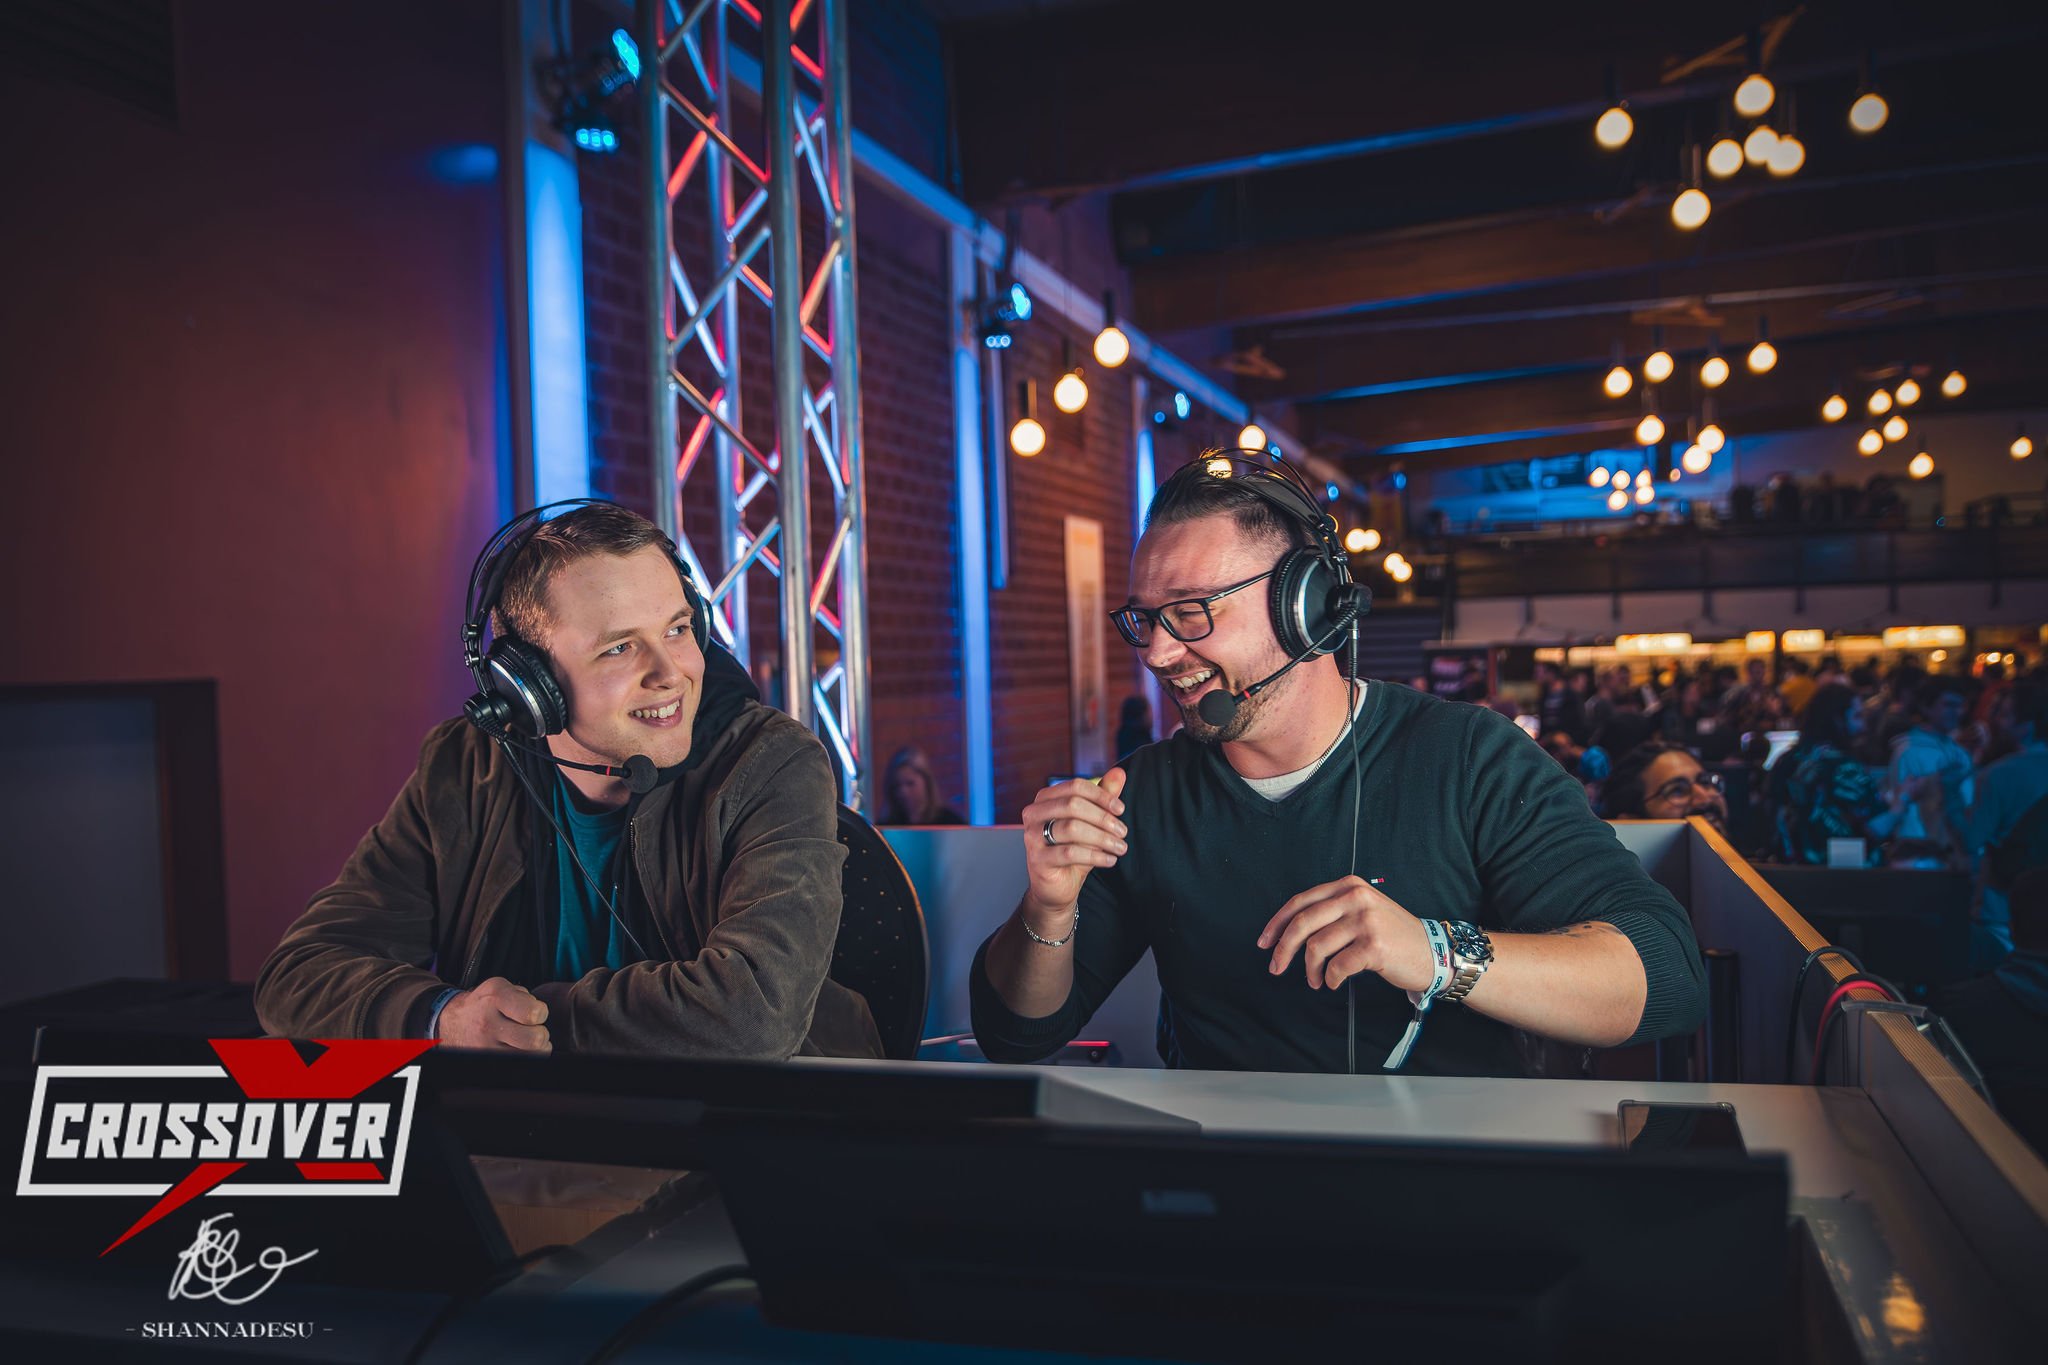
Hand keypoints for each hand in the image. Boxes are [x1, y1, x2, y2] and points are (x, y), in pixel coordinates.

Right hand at [437, 977, 551, 1052]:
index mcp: (495, 998)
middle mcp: (488, 1023)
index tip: (536, 1013)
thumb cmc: (485, 1004)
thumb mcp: (501, 987)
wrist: (453, 1022)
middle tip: (534, 1030)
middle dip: (542, 1034)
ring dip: (536, 1049)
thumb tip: (540, 1015)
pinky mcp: (485, 1061)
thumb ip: (525, 996)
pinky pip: (518, 1065)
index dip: (541, 1013)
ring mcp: (485, 1046)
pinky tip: (518, 1050)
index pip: (533, 1013)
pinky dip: (525, 1059)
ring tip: (527, 1041)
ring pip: (530, 1056)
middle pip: (534, 1039)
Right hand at [1019, 769, 1127, 926]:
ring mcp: (1031, 836)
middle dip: (1103, 818)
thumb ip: (1103, 798)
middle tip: (1123, 832)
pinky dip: (1095, 855)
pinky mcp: (1037, 859)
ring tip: (1120, 847)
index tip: (1120, 809)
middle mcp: (1033, 813)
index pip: (1075, 786)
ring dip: (1102, 838)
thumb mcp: (1091, 822)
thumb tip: (1120, 773)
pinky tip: (1109, 860)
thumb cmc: (1074, 850)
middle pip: (1073, 805)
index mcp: (1045, 798)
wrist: (1057, 886)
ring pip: (1072, 828)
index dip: (1101, 796)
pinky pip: (1070, 853)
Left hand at [1257, 876, 1431, 992]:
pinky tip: (1334, 982)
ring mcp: (1366, 921)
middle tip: (1276, 967)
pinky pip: (1336, 966)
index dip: (1277, 924)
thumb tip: (1289, 932)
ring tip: (1315, 980)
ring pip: (1316, 946)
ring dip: (1310, 970)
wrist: (1432, 951)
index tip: (1264, 942)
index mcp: (1349, 886)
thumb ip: (1331, 912)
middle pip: (1302, 923)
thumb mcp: (1363, 910)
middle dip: (1283, 949)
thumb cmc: (1393, 935)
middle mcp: (1356, 897)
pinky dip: (1330, 978)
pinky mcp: (1374, 946)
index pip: (1300, 902)